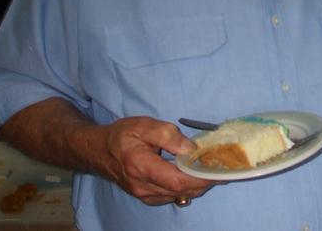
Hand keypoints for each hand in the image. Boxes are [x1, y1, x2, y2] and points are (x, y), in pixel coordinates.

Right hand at [96, 116, 213, 205]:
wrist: (98, 151)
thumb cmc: (121, 135)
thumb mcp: (144, 125)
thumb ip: (168, 135)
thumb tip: (190, 148)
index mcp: (142, 166)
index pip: (178, 180)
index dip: (200, 178)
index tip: (218, 168)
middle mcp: (143, 186)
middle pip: (181, 190)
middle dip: (204, 181)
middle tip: (222, 167)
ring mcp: (144, 194)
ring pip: (178, 195)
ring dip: (197, 186)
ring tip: (213, 170)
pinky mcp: (146, 196)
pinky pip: (171, 197)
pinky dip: (186, 188)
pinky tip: (196, 176)